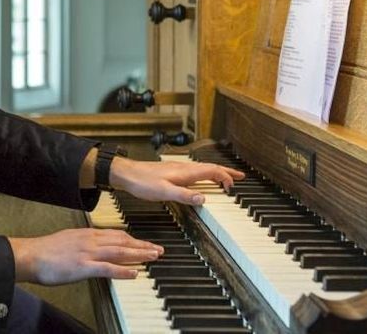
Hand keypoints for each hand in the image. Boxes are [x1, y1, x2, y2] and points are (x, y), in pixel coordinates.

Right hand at [7, 228, 163, 284]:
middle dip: (142, 245)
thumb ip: (83, 243)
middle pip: (122, 241)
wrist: (30, 255)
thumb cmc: (45, 251)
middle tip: (158, 250)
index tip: (145, 243)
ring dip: (138, 254)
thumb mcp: (68, 240)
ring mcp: (88, 253)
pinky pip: (107, 268)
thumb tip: (94, 248)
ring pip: (119, 252)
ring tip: (153, 257)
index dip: (133, 239)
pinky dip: (123, 270)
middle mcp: (91, 241)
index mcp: (87, 234)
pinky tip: (134, 272)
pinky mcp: (83, 266)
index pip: (116, 234)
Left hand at [109, 158, 244, 205]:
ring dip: (216, 172)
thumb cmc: (143, 182)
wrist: (126, 174)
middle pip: (210, 168)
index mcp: (185, 172)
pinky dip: (205, 175)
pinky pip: (195, 172)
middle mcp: (184, 168)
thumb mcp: (164, 192)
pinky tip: (201, 180)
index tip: (233, 186)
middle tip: (240, 177)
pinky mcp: (171, 172)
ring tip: (225, 178)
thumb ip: (184, 195)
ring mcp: (178, 169)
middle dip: (226, 172)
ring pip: (203, 169)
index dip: (225, 177)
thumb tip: (204, 199)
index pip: (212, 171)